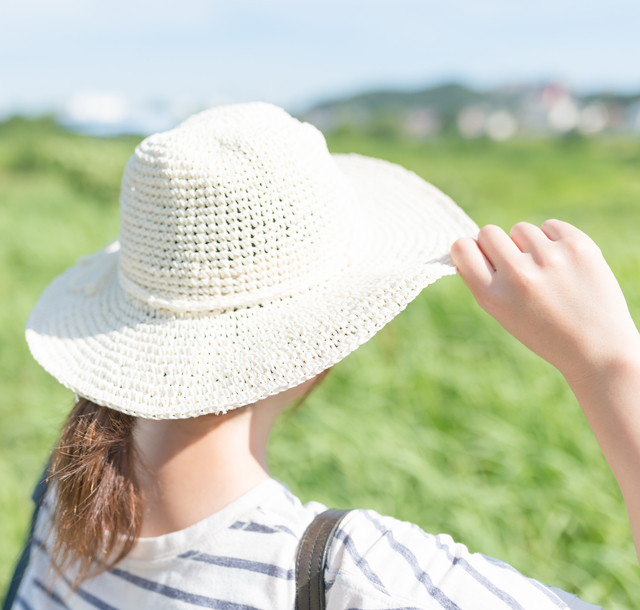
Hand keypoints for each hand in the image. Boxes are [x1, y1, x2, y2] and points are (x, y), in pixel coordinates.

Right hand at [450, 219, 639, 382]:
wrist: (598, 348)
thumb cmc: (544, 332)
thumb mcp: (502, 313)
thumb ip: (483, 280)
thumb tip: (469, 244)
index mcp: (494, 296)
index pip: (462, 248)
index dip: (469, 250)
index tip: (480, 258)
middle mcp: (519, 275)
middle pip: (489, 233)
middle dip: (497, 245)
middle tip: (514, 265)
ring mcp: (550, 258)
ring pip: (520, 229)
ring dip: (528, 245)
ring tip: (545, 272)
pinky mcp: (578, 246)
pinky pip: (550, 226)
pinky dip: (553, 240)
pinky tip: (564, 265)